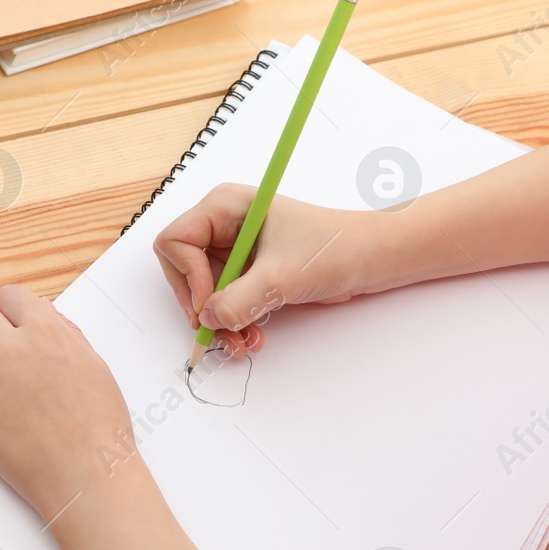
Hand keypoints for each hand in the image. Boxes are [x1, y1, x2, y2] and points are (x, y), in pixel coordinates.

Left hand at [0, 286, 134, 522]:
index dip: (12, 312)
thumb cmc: (101, 423)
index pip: (9, 295)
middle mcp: (10, 349)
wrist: (88, 473)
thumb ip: (64, 332)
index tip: (16, 329)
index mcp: (45, 331)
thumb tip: (41, 309)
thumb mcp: (94, 365)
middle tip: (0, 353)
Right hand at [154, 184, 373, 356]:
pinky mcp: (251, 272)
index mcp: (226, 206)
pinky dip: (234, 323)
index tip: (210, 303)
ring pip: (206, 293)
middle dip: (201, 306)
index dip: (187, 276)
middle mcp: (225, 225)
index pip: (176, 241)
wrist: (372, 259)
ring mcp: (237, 250)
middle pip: (184, 270)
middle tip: (216, 331)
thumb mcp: (280, 276)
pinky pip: (226, 302)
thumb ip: (238, 301)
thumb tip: (207, 321)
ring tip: (241, 343)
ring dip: (220, 323)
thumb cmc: (333, 248)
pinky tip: (251, 336)